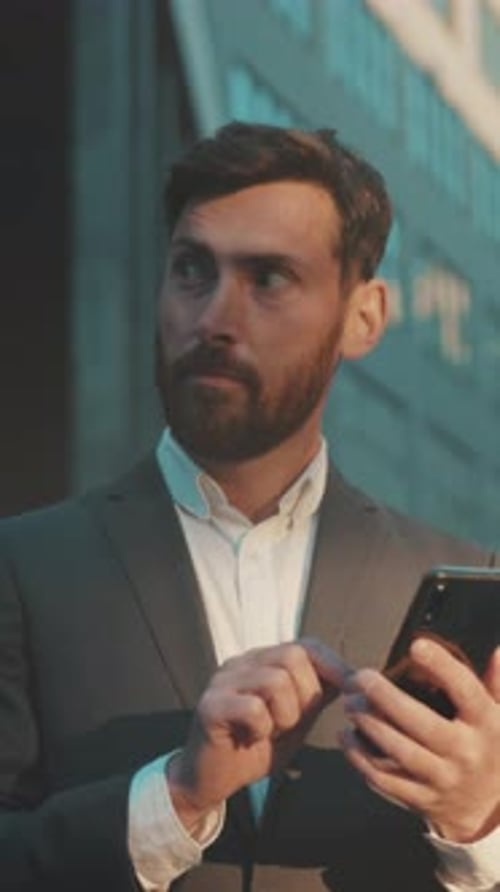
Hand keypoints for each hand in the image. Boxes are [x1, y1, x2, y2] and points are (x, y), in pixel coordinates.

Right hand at [168, 639, 348, 831]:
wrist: (210, 780)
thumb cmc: (256, 748)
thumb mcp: (296, 720)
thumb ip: (317, 697)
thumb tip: (355, 679)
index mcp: (264, 661)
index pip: (306, 645)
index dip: (334, 665)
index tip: (353, 691)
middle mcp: (243, 663)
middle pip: (292, 656)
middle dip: (306, 694)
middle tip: (291, 723)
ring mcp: (223, 681)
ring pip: (275, 680)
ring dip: (285, 714)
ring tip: (272, 731)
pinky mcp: (210, 706)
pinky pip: (252, 708)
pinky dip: (262, 727)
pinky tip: (252, 738)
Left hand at [339, 639, 499, 842]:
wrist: (486, 810)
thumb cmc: (488, 747)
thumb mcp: (499, 716)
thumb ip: (496, 684)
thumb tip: (498, 651)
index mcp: (486, 725)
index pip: (466, 691)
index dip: (442, 667)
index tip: (415, 645)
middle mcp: (465, 752)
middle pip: (421, 722)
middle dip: (385, 697)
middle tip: (361, 677)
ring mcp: (443, 779)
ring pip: (399, 752)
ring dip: (369, 725)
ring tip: (350, 703)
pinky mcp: (422, 799)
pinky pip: (386, 778)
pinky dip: (361, 758)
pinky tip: (347, 736)